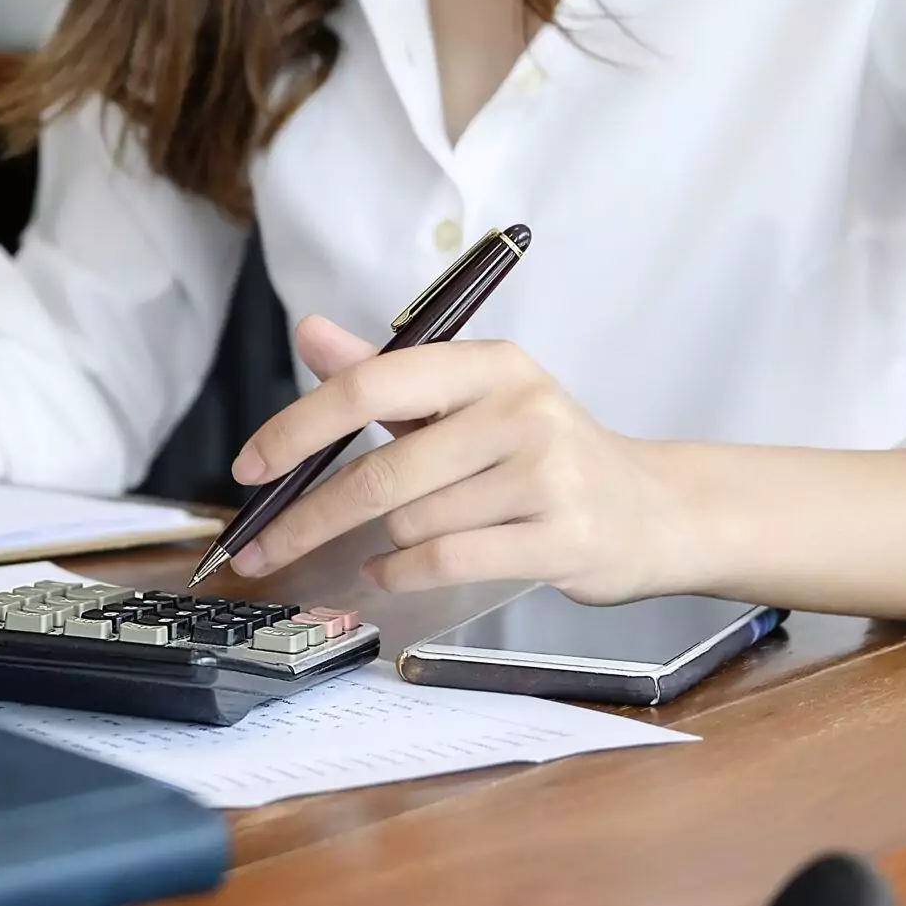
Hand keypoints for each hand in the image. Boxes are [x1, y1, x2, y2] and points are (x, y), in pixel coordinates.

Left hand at [226, 316, 693, 602]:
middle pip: (381, 472)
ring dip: (380, 543)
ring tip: (390, 544)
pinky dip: (400, 572)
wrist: (656, 510)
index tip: (250, 467)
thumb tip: (309, 333)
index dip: (298, 428)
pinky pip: (445, 560)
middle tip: (258, 547)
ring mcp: (547, 475)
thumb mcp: (469, 401)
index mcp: (489, 365)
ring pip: (411, 522)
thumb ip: (384, 374)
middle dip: (306, 517)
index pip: (371, 386)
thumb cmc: (544, 454)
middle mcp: (521, 410)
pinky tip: (389, 571)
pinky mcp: (562, 537)